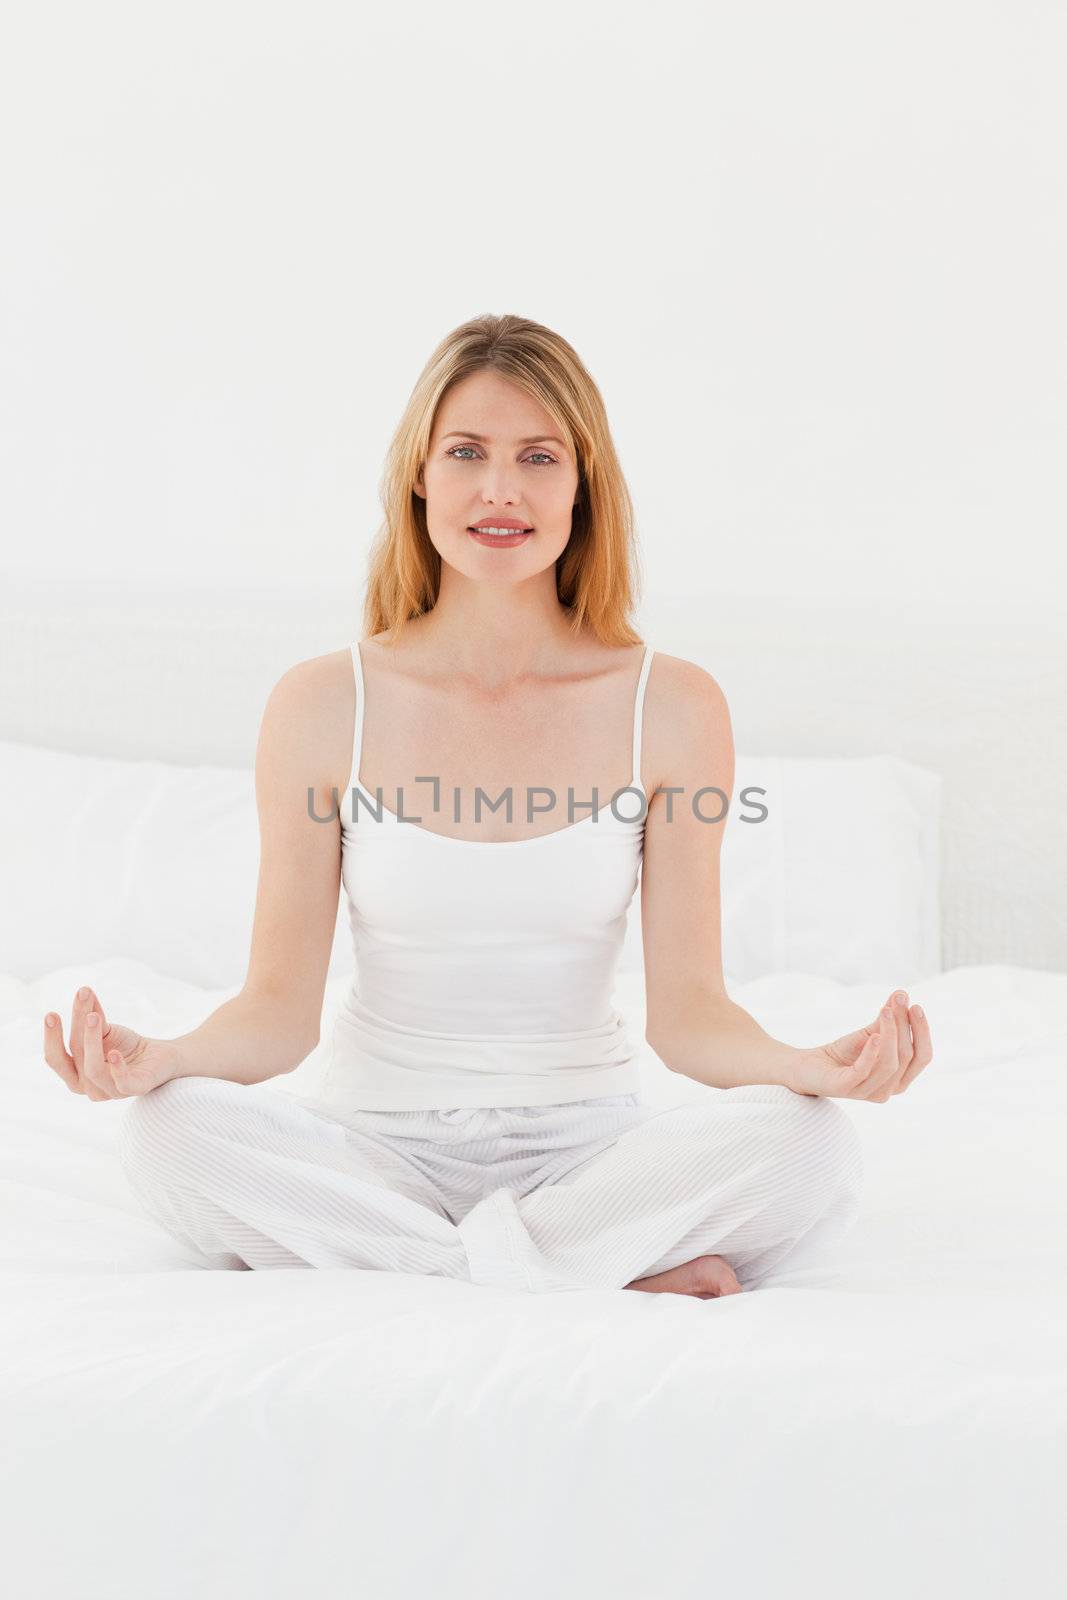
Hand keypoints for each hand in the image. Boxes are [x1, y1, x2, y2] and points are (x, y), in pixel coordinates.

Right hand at [43, 985, 177, 1099]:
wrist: (158, 1055)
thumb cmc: (125, 1045)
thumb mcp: (105, 1029)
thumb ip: (92, 1014)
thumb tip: (83, 991)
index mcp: (75, 1075)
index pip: (56, 1059)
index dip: (51, 1038)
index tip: (50, 1014)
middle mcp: (89, 1088)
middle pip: (74, 1059)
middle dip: (72, 1032)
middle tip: (75, 1006)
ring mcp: (110, 1092)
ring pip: (94, 1070)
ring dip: (92, 1041)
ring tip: (94, 1017)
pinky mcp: (134, 1090)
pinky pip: (122, 1084)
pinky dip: (117, 1069)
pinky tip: (115, 1052)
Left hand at [787, 989, 932, 1099]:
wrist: (809, 1066)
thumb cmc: (844, 1053)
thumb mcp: (870, 1033)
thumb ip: (888, 1018)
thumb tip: (902, 993)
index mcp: (900, 1079)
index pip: (923, 1057)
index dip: (922, 1032)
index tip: (915, 1005)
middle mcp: (888, 1090)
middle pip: (907, 1056)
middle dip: (905, 1026)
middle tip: (899, 1000)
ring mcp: (868, 1092)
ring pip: (890, 1064)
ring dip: (890, 1033)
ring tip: (885, 1010)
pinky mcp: (845, 1088)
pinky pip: (863, 1071)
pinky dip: (871, 1053)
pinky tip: (874, 1035)